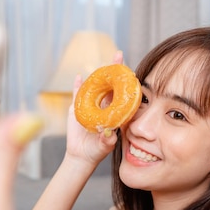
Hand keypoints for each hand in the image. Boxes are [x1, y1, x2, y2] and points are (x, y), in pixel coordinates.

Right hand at [64, 51, 123, 167]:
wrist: (81, 155)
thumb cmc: (96, 151)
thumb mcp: (104, 146)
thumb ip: (107, 140)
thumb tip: (108, 133)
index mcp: (114, 113)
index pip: (122, 94)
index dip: (126, 82)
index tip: (131, 71)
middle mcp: (104, 107)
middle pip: (109, 84)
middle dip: (113, 70)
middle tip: (119, 55)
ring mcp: (90, 106)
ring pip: (94, 86)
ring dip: (97, 74)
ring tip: (101, 62)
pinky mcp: (77, 109)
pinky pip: (77, 94)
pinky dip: (78, 85)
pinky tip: (79, 76)